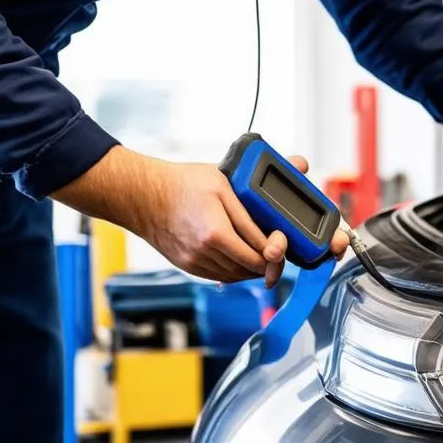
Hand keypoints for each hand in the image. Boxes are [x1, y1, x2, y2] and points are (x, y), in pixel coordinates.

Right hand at [52, 147, 348, 287]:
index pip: (260, 251)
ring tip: (261, 252)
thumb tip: (300, 166)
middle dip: (268, 261)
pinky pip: (221, 276)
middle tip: (277, 250)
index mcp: (217, 229)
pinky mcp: (189, 267)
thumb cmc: (183, 183)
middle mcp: (206, 250)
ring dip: (252, 267)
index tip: (283, 243)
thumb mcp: (224, 180)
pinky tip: (240, 255)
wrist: (142, 197)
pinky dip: (235, 269)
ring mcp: (196, 261)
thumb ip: (261, 186)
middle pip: (250, 267)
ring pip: (237, 275)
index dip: (278, 251)